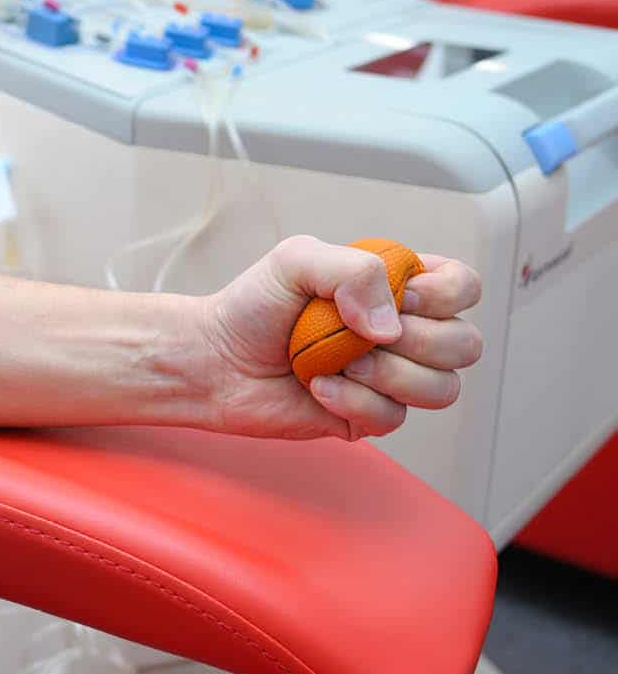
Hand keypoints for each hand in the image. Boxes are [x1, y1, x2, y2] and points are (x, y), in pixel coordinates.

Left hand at [195, 235, 482, 440]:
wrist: (214, 359)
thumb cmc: (253, 306)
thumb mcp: (296, 260)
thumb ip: (352, 269)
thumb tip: (392, 325)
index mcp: (397, 289)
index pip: (464, 287)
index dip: (444, 294)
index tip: (401, 296)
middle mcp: (403, 333)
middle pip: (465, 344)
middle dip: (418, 341)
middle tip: (359, 334)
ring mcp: (389, 378)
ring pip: (443, 389)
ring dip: (391, 375)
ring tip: (339, 362)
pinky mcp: (367, 416)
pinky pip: (394, 417)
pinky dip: (353, 400)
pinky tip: (317, 386)